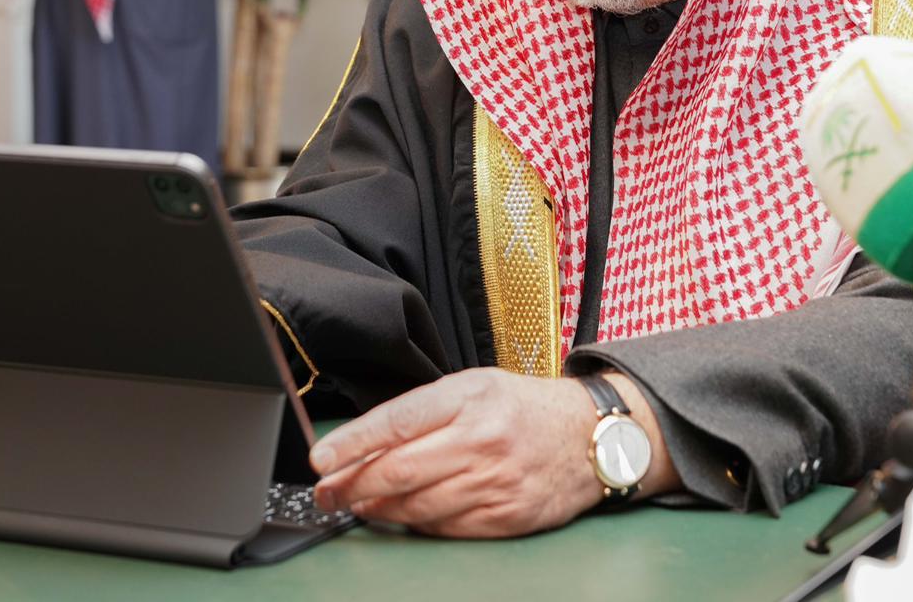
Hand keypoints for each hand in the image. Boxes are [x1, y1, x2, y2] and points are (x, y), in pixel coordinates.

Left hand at [310, 368, 677, 538]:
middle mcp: (481, 439)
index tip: (322, 456)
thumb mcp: (476, 386)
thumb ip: (426, 409)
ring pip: (416, 503)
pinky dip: (415, 522)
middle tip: (327, 491)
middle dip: (351, 483)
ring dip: (377, 508)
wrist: (590, 436)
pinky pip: (445, 526)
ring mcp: (494, 481)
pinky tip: (399, 516)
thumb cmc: (525, 408)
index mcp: (470, 397)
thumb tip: (369, 439)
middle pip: (399, 469)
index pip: (397, 421)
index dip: (352, 442)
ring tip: (356, 503)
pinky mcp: (505, 515)